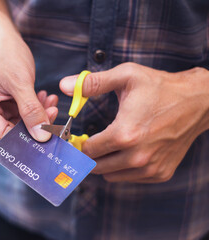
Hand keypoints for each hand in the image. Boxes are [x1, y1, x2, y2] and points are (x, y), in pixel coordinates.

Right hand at [0, 24, 57, 140]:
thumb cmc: (3, 53)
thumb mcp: (20, 83)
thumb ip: (31, 111)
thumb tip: (42, 137)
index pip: (4, 135)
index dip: (27, 138)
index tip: (49, 136)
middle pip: (12, 130)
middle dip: (35, 123)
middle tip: (53, 112)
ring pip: (18, 122)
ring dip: (36, 114)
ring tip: (50, 102)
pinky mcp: (0, 103)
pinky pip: (19, 112)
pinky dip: (32, 106)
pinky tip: (43, 97)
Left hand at [60, 63, 208, 182]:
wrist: (198, 101)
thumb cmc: (160, 87)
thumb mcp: (126, 76)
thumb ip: (91, 83)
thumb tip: (63, 85)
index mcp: (124, 134)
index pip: (87, 150)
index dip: (79, 143)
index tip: (79, 137)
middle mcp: (137, 156)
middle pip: (96, 167)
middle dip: (89, 155)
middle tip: (92, 141)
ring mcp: (150, 168)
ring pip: (111, 175)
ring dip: (105, 163)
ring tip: (111, 144)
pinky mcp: (161, 173)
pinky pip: (129, 178)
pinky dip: (123, 168)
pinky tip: (129, 150)